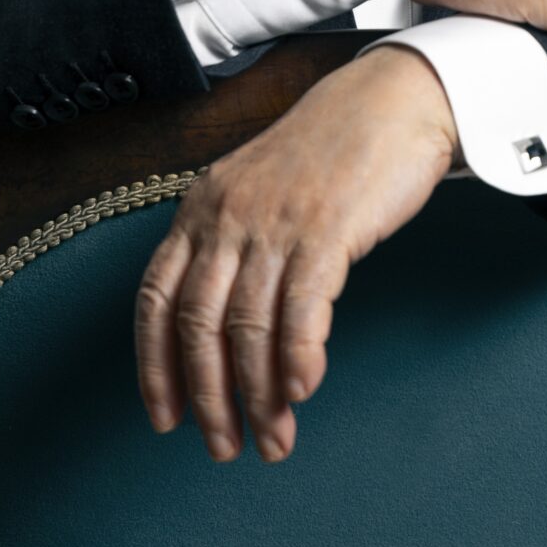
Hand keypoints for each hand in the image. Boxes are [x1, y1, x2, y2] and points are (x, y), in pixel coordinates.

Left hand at [135, 44, 458, 463]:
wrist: (390, 100)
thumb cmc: (328, 154)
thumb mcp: (255, 190)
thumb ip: (231, 245)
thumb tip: (220, 328)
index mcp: (201, 209)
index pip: (157, 299)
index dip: (156, 365)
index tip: (165, 418)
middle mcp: (228, 215)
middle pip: (199, 324)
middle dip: (209, 396)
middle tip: (225, 446)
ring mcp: (276, 221)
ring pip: (250, 326)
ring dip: (260, 395)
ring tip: (275, 438)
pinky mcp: (327, 227)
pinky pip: (302, 307)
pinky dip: (298, 357)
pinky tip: (303, 390)